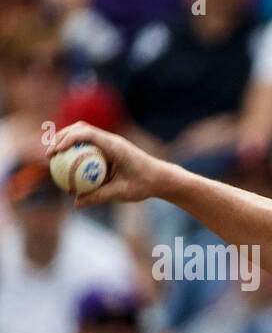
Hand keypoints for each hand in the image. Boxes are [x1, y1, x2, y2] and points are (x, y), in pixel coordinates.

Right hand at [46, 121, 175, 207]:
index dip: (68, 139)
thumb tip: (76, 203)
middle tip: (49, 154)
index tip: (55, 151)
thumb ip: (99, 196)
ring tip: (54, 157)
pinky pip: (90, 146)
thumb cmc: (145, 185)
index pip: (87, 134)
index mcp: (115, 146)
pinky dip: (78, 151)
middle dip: (61, 137)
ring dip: (67, 141)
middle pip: (80, 129)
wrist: (161, 179)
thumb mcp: (122, 193)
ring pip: (84, 134)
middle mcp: (112, 140)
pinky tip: (69, 165)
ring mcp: (111, 143)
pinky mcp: (110, 149)